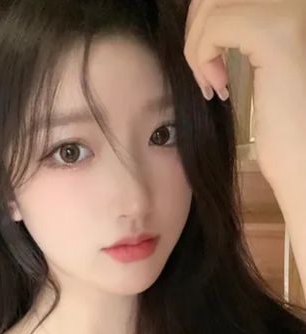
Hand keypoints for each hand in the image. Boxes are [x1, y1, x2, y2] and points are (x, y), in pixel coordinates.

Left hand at [183, 0, 305, 191]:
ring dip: (197, 49)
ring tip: (211, 86)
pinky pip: (213, 27)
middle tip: (205, 75)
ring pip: (211, 4)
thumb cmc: (283, 122)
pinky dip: (201, 59)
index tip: (213, 66)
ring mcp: (289, 7)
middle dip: (197, 30)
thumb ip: (238, 32)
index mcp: (292, 5)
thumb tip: (199, 10)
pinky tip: (218, 90)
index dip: (207, 21)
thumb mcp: (259, 63)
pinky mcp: (274, 31)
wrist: (303, 159)